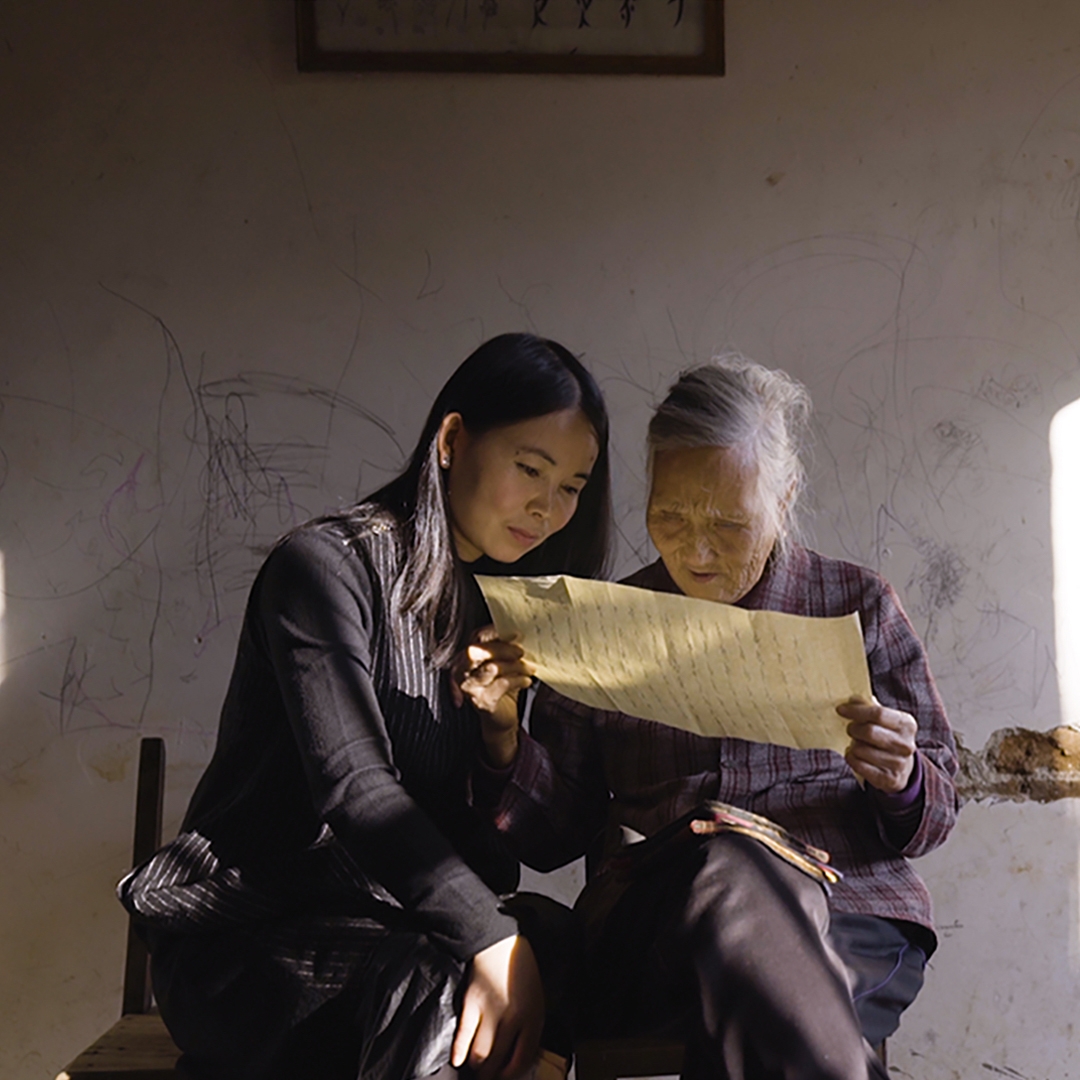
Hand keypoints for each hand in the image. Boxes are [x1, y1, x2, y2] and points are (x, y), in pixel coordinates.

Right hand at [451, 627, 534, 766]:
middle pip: (477, 651)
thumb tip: (518, 634)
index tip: (517, 633)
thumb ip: (506, 647)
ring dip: (515, 666)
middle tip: (521, 651)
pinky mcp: (482, 701)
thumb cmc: (502, 686)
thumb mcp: (504, 662)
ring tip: (530, 668)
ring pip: (492, 667)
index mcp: (467, 656)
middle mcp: (462, 671)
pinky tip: (526, 681)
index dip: (495, 632)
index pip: (477, 637)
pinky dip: (518, 680)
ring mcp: (470, 687)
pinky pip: (502, 684)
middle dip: (502, 648)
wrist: (502, 717)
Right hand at [451, 934, 544, 1079]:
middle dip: (493, 1074)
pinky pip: (464, 1036)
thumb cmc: (520, 968)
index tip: (507, 1076)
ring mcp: (491, 1012)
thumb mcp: (536, 995)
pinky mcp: (472, 1004)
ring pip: (481, 1054)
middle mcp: (513, 1018)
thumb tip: (523, 1051)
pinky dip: (460, 1051)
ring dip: (478, 1065)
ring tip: (477, 1068)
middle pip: (500, 1061)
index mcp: (533, 1016)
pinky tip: (458, 1060)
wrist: (499, 942)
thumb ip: (530, 1023)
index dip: (513, 1073)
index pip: (524, 1058)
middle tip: (490, 1077)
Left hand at [837, 695, 917, 792]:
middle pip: (869, 731)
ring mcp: (898, 764)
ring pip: (861, 749)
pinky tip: (856, 755)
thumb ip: (870, 707)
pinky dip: (851, 757)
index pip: (878, 713)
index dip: (856, 710)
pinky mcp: (888, 779)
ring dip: (853, 745)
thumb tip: (853, 698)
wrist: (903, 768)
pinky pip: (858, 764)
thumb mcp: (886, 720)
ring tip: (857, 743)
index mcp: (907, 724)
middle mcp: (906, 744)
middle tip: (850, 729)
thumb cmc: (889, 737)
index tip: (841, 709)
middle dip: (853, 728)